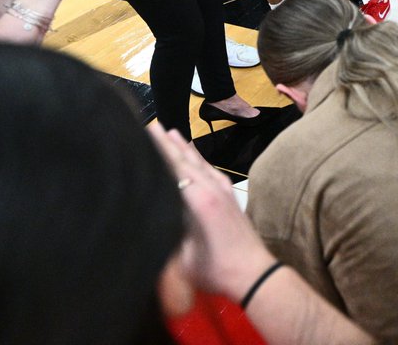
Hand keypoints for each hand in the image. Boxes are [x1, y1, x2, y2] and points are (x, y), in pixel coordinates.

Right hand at [148, 123, 280, 300]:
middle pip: (185, 159)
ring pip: (199, 162)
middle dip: (167, 142)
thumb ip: (168, 233)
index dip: (157, 150)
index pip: (173, 167)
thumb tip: (153, 214)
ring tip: (169, 131)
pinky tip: (193, 153)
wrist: (254, 273)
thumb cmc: (216, 269)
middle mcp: (212, 188)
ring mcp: (223, 190)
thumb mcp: (182, 258)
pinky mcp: (229, 195)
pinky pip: (210, 169)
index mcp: (198, 200)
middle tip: (150, 124)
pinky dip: (198, 158)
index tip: (143, 132)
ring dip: (183, 146)